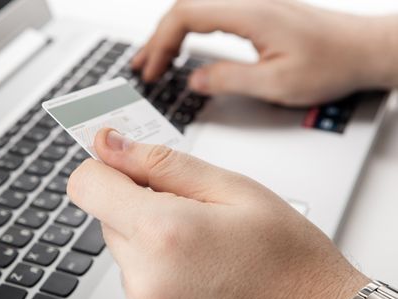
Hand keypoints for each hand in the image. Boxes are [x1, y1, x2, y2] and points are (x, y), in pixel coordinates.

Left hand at [68, 128, 368, 298]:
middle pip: (109, 219)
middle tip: (193, 218)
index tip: (122, 167)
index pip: (86, 184)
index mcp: (163, 232)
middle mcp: (145, 279)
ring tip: (206, 258)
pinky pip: (139, 292)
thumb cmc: (290, 264)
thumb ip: (164, 163)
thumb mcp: (236, 192)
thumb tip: (111, 144)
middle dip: (142, 210)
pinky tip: (202, 286)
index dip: (104, 168)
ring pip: (126, 257)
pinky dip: (161, 282)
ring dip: (155, 248)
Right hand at [132, 0, 397, 105]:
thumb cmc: (332, 63)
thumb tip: (195, 80)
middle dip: (157, 39)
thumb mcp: (276, 83)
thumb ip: (229, 80)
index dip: (161, 43)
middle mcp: (247, 1)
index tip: (152, 70)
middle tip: (142, 67)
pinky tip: (185, 50)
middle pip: (185, 9)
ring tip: (154, 59)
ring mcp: (252, 5)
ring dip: (171, 34)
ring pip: (196, 10)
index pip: (186, 16)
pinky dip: (190, 33)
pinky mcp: (258, 13)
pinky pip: (212, 16)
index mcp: (248, 12)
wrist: (364, 50)